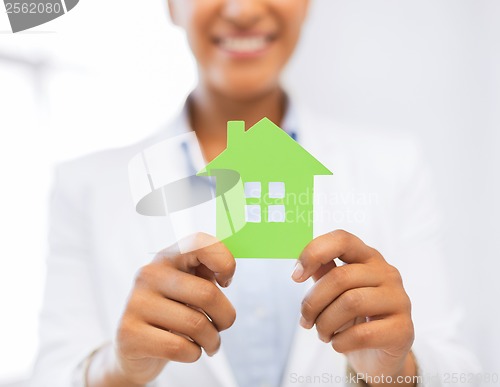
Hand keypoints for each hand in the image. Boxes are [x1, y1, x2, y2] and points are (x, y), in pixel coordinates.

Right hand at [104, 233, 235, 385]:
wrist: (134, 349)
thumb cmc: (173, 312)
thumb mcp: (191, 286)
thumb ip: (210, 272)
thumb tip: (227, 274)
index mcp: (168, 257)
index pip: (200, 243)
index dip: (224, 261)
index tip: (226, 281)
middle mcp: (149, 274)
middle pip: (207, 294)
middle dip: (226, 317)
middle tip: (222, 326)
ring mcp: (136, 302)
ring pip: (196, 325)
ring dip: (212, 340)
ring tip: (209, 343)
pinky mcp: (129, 333)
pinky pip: (179, 347)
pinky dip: (194, 353)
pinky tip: (190, 351)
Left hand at [292, 230, 415, 384]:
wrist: (379, 355)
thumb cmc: (353, 318)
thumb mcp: (336, 291)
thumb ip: (322, 272)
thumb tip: (300, 265)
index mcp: (368, 257)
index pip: (342, 239)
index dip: (313, 253)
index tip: (295, 276)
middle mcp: (387, 273)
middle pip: (340, 277)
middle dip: (313, 303)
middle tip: (305, 321)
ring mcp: (399, 300)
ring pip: (351, 303)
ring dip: (325, 324)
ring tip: (322, 334)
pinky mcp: (403, 329)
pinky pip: (362, 333)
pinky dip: (341, 342)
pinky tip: (338, 344)